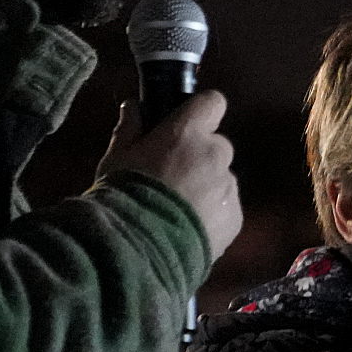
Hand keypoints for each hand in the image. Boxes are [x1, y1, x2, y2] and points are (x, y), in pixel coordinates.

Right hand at [101, 88, 242, 259]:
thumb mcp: (117, 158)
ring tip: (178, 209)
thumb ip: (130, 128)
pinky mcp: (235, 217)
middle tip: (173, 176)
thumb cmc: (124, 195)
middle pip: (216, 145)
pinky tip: (188, 227)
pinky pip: (226, 207)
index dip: (201, 111)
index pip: (212, 102)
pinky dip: (212, 213)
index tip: (188, 123)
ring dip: (207, 186)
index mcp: (188, 132)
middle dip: (200, 155)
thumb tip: (134, 106)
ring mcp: (228, 187)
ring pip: (222, 178)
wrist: (140, 248)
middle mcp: (215, 154)